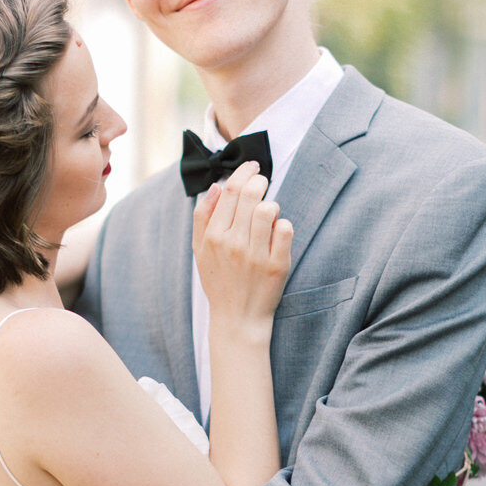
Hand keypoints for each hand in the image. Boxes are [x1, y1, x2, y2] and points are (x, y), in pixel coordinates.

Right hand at [193, 161, 292, 330]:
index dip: (243, 173)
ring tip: (268, 212)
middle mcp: (233, 244)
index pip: (229, 191)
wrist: (238, 318)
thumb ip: (203, 217)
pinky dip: (283, 224)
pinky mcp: (277, 265)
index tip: (252, 167)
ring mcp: (256, 255)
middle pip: (250, 194)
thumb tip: (215, 187)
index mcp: (213, 237)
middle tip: (263, 181)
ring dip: (271, 203)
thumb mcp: (200, 251)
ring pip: (268, 209)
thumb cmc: (219, 281)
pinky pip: (285, 229)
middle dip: (260, 180)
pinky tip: (277, 231)